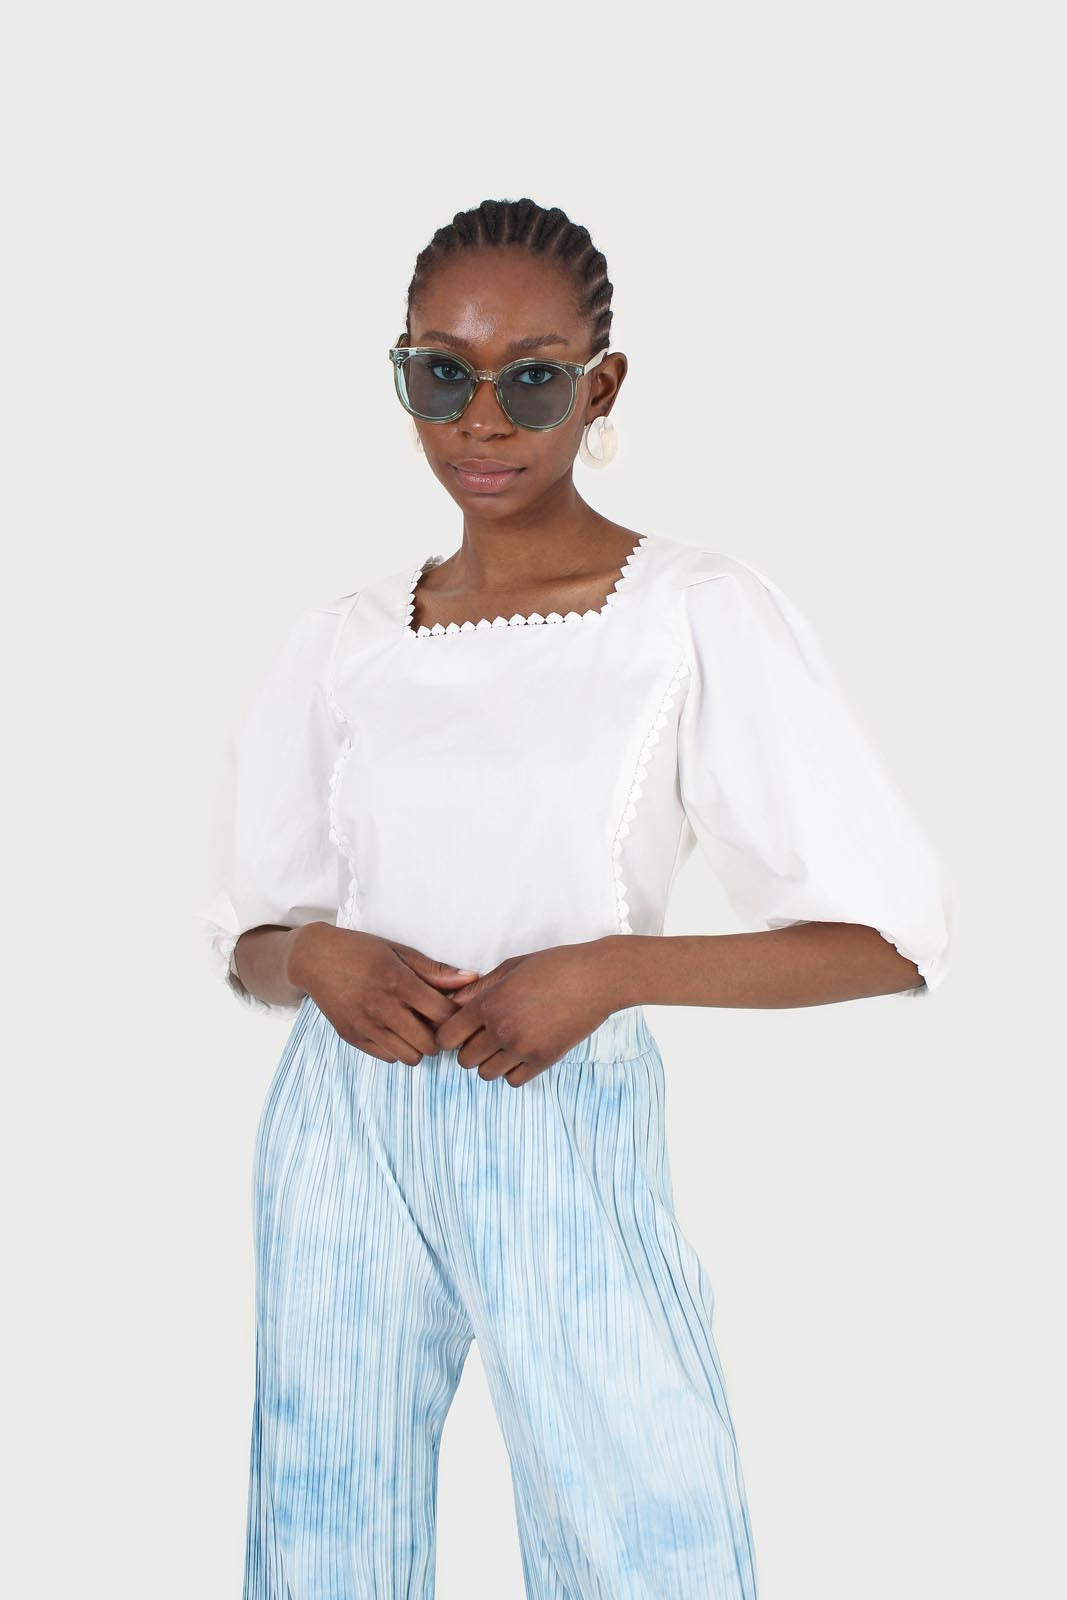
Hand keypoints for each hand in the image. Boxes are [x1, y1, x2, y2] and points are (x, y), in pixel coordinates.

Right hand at [288, 924, 477, 1064]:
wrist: (314, 959)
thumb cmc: (362, 951)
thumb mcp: (400, 952)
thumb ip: (435, 971)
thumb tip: (471, 979)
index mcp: (398, 982)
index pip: (442, 1014)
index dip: (455, 1016)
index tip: (453, 1010)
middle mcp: (381, 1007)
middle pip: (429, 1044)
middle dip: (439, 1037)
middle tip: (435, 1024)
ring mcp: (365, 1025)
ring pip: (409, 1057)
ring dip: (418, 1046)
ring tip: (415, 1028)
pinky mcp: (352, 1037)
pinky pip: (387, 1057)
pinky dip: (397, 1049)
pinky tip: (395, 1030)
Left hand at [431, 940, 620, 1086]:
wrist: (597, 979)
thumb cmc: (554, 966)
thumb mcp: (510, 968)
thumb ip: (478, 989)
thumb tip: (451, 1004)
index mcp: (489, 1003)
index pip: (447, 1037)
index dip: (449, 1034)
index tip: (460, 1029)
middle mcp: (501, 1030)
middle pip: (464, 1060)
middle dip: (469, 1048)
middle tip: (483, 1036)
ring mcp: (523, 1048)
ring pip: (486, 1074)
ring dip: (490, 1061)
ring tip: (503, 1044)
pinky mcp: (543, 1060)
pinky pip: (513, 1081)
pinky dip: (512, 1071)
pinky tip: (521, 1053)